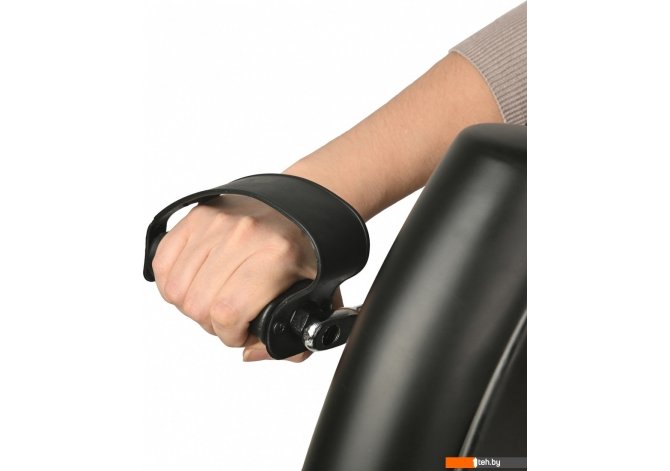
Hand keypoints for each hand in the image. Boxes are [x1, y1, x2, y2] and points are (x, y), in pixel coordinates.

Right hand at [151, 194, 317, 361]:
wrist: (303, 204)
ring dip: (191, 305)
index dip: (231, 335)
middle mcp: (244, 234)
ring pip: (176, 288)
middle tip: (230, 318)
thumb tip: (250, 352)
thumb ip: (294, 340)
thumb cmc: (309, 251)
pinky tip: (195, 284)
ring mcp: (217, 222)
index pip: (228, 312)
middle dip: (212, 324)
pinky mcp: (197, 215)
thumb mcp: (319, 297)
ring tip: (214, 300)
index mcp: (277, 255)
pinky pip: (163, 262)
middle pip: (198, 304)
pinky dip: (172, 282)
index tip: (242, 333)